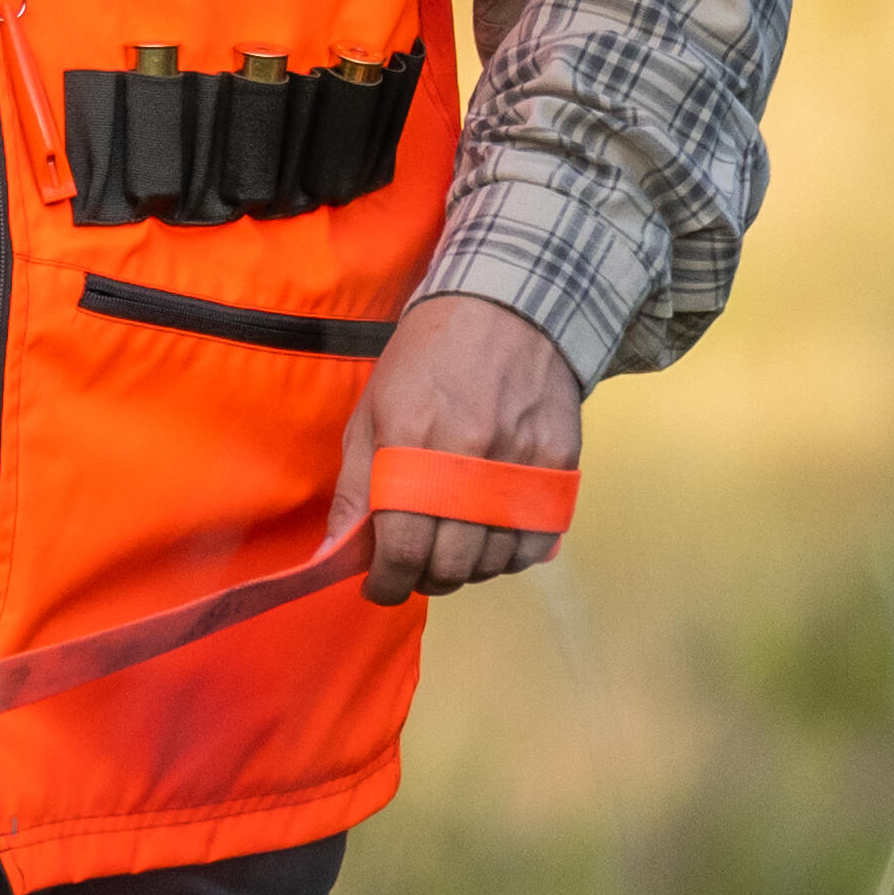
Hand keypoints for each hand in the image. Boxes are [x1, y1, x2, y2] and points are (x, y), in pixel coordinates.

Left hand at [343, 295, 584, 597]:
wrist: (506, 308)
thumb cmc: (426, 360)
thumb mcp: (373, 413)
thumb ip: (355, 489)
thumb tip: (335, 554)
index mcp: (412, 445)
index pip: (402, 547)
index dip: (387, 582)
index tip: (380, 586)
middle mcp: (470, 460)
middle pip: (450, 564)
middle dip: (424, 580)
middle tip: (414, 568)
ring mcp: (521, 464)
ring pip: (494, 561)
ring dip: (467, 571)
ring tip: (451, 551)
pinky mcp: (558, 465)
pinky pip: (536, 541)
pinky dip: (511, 555)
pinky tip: (491, 538)